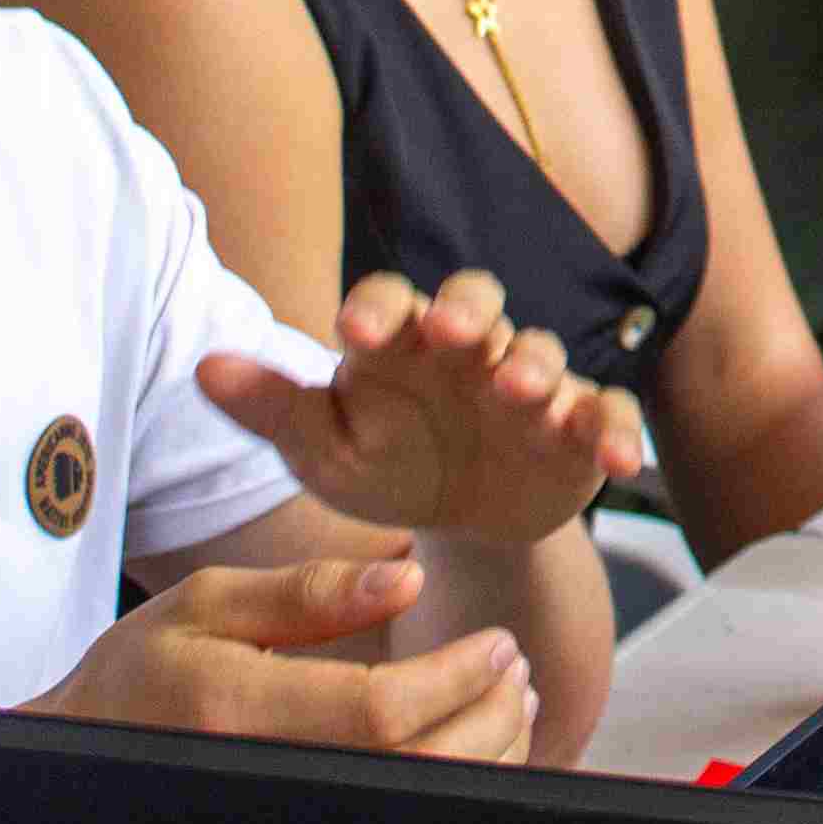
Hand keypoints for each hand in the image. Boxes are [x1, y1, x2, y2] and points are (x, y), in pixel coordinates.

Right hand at [32, 554, 538, 760]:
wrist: (81, 762)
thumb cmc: (141, 675)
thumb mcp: (206, 605)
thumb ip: (310, 592)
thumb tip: (408, 581)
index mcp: (233, 710)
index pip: (379, 710)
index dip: (456, 677)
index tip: (499, 642)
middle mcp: (263, 778)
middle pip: (414, 770)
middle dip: (488, 719)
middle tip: (515, 670)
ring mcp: (281, 821)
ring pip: (414, 810)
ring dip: (484, 758)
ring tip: (506, 703)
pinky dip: (450, 790)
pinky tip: (468, 750)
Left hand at [199, 270, 643, 555]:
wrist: (457, 520)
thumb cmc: (382, 464)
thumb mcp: (321, 447)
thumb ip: (272, 406)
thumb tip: (203, 366)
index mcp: (401, 343)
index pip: (388, 303)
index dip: (376, 310)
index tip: (353, 333)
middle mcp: (469, 349)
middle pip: (477, 303)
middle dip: (469, 309)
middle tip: (453, 328)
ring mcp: (530, 385)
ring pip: (541, 354)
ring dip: (535, 365)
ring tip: (521, 391)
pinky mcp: (579, 428)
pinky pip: (607, 415)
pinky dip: (616, 431)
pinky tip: (619, 462)